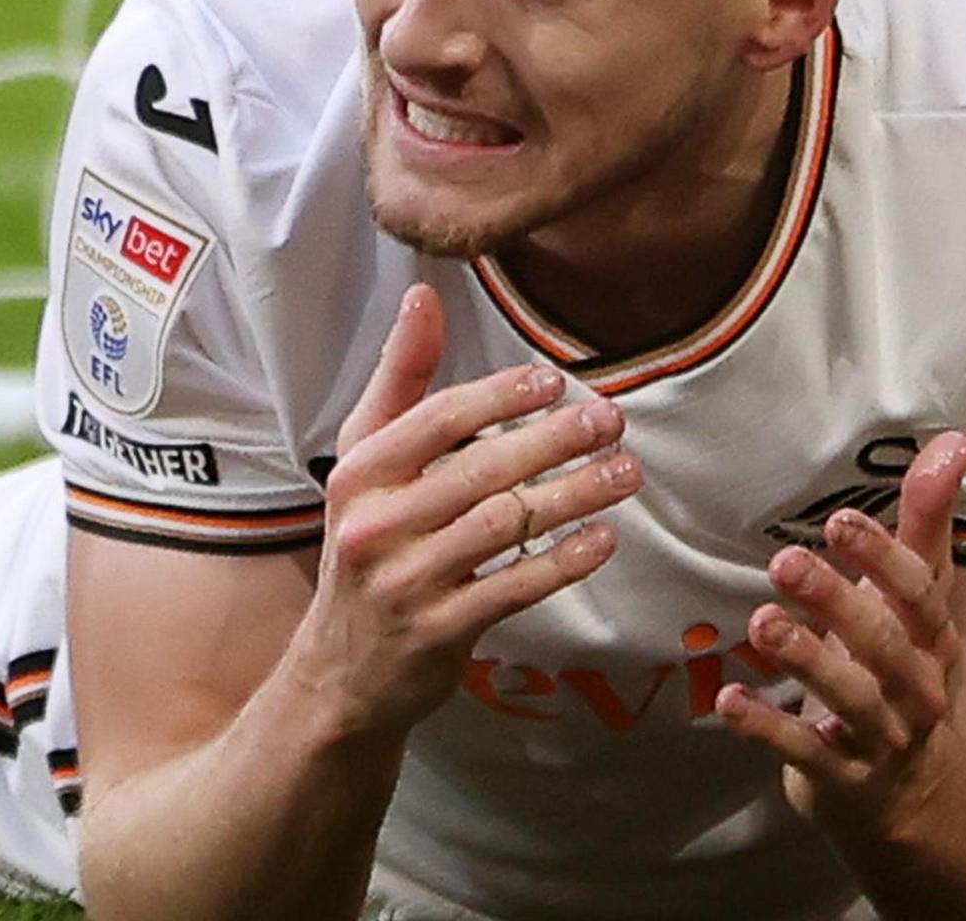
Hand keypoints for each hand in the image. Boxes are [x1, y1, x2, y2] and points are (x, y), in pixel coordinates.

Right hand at [287, 285, 639, 735]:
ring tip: (625, 473)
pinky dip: (563, 561)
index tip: (554, 380)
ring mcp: (406, 583)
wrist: (341, 671)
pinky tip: (603, 538)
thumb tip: (423, 295)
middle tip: (610, 420)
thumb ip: (400, 380)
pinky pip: (513, 588)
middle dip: (552, 441)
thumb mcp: (366, 462)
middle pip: (478, 471)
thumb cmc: (368, 546)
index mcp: (359, 473)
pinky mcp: (439, 632)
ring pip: (503, 526)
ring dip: (573, 494)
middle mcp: (374, 526)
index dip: (497, 396)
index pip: (434, 420)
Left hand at [716, 430, 965, 833]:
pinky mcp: (840, 777)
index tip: (839, 520)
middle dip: (837, 603)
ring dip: (805, 659)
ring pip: (848, 699)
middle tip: (786, 564)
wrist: (914, 796)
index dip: (883, 556)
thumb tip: (952, 440)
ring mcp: (880, 738)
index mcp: (934, 638)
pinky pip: (804, 752)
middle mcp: (915, 688)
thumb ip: (926, 521)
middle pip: (882, 644)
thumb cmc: (904, 671)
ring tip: (762, 623)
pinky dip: (767, 727)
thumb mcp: (918, 602)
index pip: (919, 595)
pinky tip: (728, 698)